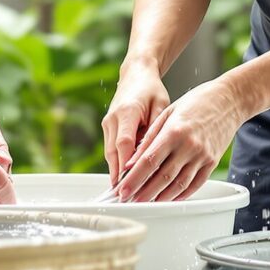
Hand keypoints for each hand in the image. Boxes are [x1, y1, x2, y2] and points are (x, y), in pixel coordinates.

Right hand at [103, 65, 170, 186]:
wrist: (136, 74)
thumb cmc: (151, 89)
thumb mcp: (161, 106)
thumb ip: (156, 130)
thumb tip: (154, 154)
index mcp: (127, 111)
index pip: (124, 143)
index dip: (126, 165)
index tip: (130, 182)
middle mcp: (113, 118)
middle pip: (113, 152)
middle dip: (119, 176)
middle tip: (126, 196)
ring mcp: (108, 122)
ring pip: (110, 153)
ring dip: (116, 173)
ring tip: (123, 193)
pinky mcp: (108, 126)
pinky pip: (111, 149)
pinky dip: (117, 164)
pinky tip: (123, 178)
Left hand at [112, 77, 248, 202]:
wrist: (228, 100)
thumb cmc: (196, 102)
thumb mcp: (167, 113)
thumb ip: (148, 138)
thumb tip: (131, 161)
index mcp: (174, 131)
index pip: (149, 161)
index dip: (134, 179)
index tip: (122, 189)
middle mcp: (189, 146)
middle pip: (162, 177)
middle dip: (143, 192)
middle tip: (129, 200)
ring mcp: (203, 156)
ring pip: (178, 185)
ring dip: (160, 198)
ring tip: (145, 203)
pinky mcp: (212, 162)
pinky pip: (195, 184)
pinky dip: (180, 195)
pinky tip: (168, 198)